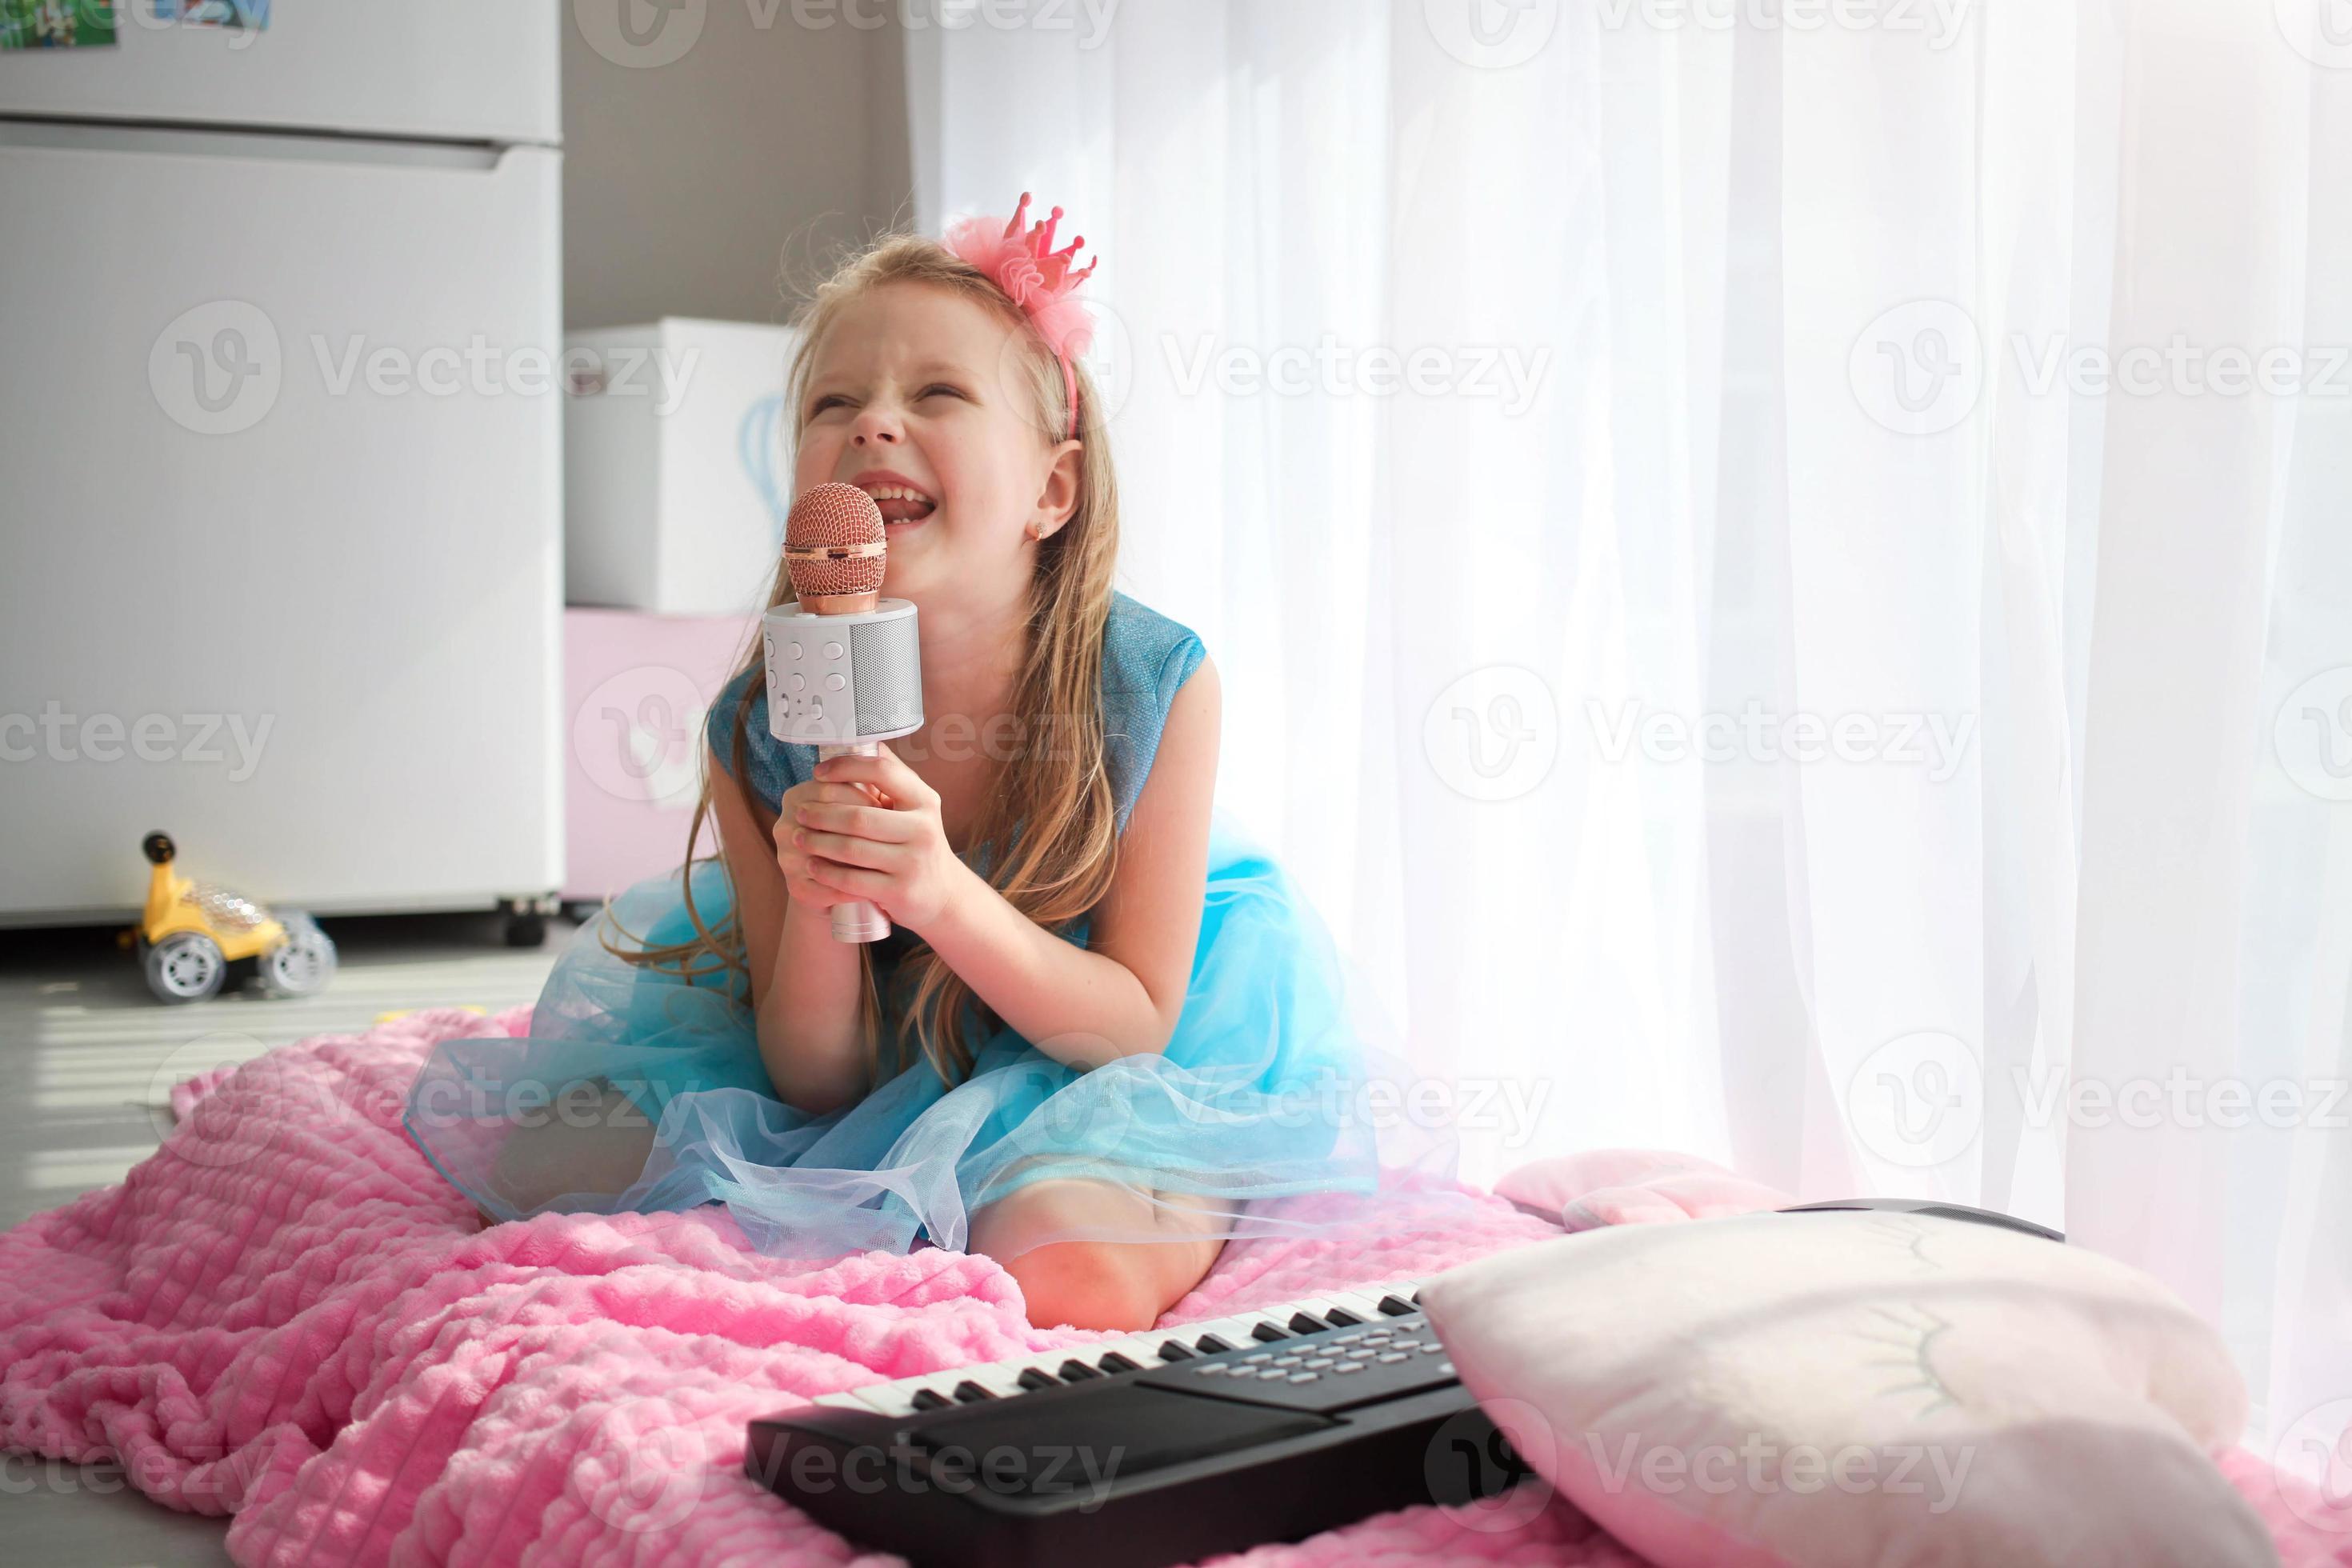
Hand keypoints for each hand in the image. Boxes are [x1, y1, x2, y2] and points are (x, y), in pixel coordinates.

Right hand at [773, 772, 885, 912]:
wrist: (842, 880)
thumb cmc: (857, 834)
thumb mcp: (858, 803)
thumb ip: (866, 776)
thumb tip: (882, 747)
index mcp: (798, 797)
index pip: (826, 787)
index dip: (860, 796)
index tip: (885, 803)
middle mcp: (784, 826)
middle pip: (825, 820)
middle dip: (861, 828)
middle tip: (892, 834)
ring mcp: (786, 858)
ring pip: (824, 858)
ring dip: (856, 862)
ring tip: (887, 863)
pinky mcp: (796, 888)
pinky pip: (825, 889)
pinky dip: (850, 892)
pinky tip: (872, 893)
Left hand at [788, 743, 974, 931]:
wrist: (941, 892)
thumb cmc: (916, 841)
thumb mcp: (916, 807)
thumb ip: (892, 777)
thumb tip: (864, 740)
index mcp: (925, 800)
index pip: (882, 771)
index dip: (845, 768)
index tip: (818, 773)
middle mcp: (923, 829)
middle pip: (859, 815)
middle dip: (821, 813)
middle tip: (800, 812)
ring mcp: (913, 862)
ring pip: (851, 848)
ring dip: (818, 842)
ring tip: (799, 837)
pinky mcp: (900, 891)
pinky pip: (852, 880)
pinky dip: (826, 872)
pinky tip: (812, 865)